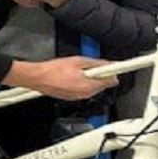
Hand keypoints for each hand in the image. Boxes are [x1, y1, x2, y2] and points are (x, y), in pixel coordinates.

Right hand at [2, 56, 117, 100]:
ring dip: (89, 79)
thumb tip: (107, 65)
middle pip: (102, 85)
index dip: (114, 72)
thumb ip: (96, 63)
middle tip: (90, 65)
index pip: (110, 81)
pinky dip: (81, 83)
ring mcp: (78, 97)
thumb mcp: (78, 61)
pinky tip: (71, 76)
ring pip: (92, 87)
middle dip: (99, 75)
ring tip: (77, 70)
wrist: (38, 78)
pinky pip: (82, 90)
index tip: (119, 68)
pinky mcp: (72, 98)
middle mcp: (86, 94)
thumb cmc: (54, 70)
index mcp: (89, 85)